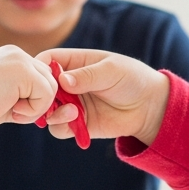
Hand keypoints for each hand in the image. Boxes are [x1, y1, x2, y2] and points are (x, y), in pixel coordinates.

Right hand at [0, 45, 56, 134]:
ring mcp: (21, 60)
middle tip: (17, 114)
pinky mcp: (24, 71)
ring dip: (37, 107)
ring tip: (15, 113)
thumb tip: (47, 107)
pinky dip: (34, 110)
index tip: (17, 110)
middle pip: (49, 80)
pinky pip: (46, 94)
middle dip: (39, 102)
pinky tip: (14, 111)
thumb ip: (24, 96)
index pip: (40, 76)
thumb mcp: (3, 96)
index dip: (35, 97)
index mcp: (12, 57)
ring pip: (51, 87)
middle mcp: (19, 54)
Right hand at [33, 48, 170, 144]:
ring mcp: (71, 104)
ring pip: (48, 110)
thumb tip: (62, 80)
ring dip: (53, 113)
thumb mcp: (111, 71)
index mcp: (75, 62)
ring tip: (71, 112)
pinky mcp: (77, 123)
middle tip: (52, 101)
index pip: (48, 61)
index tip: (39, 78)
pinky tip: (76, 123)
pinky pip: (60, 128)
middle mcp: (68, 83)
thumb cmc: (132, 79)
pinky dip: (63, 127)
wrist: (149, 106)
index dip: (39, 68)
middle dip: (42, 95)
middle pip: (42, 88)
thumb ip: (87, 75)